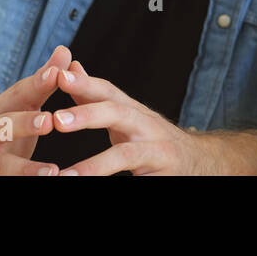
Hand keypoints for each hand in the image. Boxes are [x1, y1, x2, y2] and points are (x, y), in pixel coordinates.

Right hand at [0, 44, 71, 175]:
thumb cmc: (4, 126)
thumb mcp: (20, 104)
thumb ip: (43, 81)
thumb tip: (65, 50)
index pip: (20, 92)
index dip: (37, 83)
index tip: (57, 74)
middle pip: (4, 126)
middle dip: (25, 124)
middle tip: (49, 122)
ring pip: (0, 164)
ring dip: (24, 169)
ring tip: (51, 172)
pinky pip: (1, 181)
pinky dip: (21, 183)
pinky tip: (46, 182)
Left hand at [49, 61, 224, 174]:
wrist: (198, 161)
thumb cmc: (150, 138)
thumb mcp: (125, 116)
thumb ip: (95, 96)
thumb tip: (70, 68)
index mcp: (133, 111)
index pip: (108, 91)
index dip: (85, 83)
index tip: (58, 76)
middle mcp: (147, 126)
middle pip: (119, 113)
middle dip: (88, 115)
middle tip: (57, 120)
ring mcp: (157, 151)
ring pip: (127, 155)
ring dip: (95, 166)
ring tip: (66, 176)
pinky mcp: (163, 175)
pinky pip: (140, 182)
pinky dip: (114, 183)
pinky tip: (87, 187)